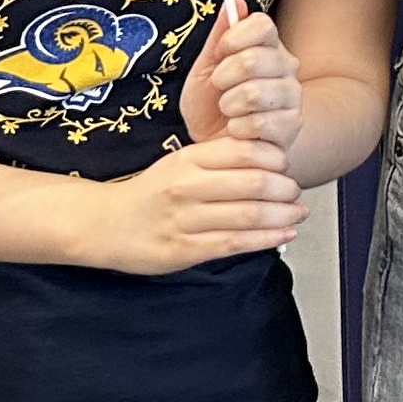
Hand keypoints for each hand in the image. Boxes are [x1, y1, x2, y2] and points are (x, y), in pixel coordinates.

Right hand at [73, 135, 301, 274]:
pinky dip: (267, 239)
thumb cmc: (152, 193)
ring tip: (298, 213)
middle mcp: (186, 187)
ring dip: (283, 215)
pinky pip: (235, 243)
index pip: (245, 151)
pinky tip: (285, 234)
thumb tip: (272, 159)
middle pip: (253, 183)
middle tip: (296, 192)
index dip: (276, 158)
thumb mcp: (182, 163)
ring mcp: (184, 220)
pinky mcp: (183, 250)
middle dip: (285, 189)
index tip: (286, 165)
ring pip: (248, 215)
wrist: (104, 224)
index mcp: (188, 159)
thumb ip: (221, 159)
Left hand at [180, 7, 298, 152]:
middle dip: (223, 77)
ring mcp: (293, 96)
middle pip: (254, 59)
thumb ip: (219, 37)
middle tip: (220, 88)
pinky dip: (238, 129)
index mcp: (268, 46)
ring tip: (228, 112)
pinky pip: (259, 122)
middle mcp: (287, 67)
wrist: (220, 146)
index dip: (235, 38)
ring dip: (229, 105)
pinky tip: (238, 130)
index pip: (262, 25)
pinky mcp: (292, 126)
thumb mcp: (205, 69)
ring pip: (255, 92)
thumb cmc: (211, 106)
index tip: (220, 52)